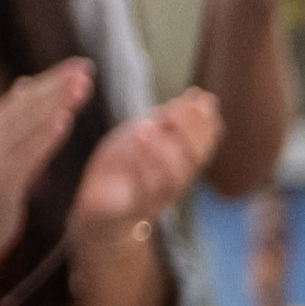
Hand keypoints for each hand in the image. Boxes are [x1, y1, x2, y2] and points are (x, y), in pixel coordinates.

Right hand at [0, 59, 98, 253]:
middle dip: (59, 85)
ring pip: (30, 126)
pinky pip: (28, 154)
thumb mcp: (2, 144)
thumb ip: (15, 115)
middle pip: (29, 105)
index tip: (82, 63)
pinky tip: (63, 121)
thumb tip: (26, 82)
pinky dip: (45, 137)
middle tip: (87, 68)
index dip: (54, 78)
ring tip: (81, 88)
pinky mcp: (0, 178)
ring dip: (57, 104)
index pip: (27, 95)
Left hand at [68, 86, 220, 259]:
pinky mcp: (134, 209)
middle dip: (189, 132)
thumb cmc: (123, 166)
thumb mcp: (143, 134)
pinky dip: (141, 168)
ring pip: (172, 177)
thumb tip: (202, 96)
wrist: (97, 203)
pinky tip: (134, 147)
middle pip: (194, 160)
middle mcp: (176, 181)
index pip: (206, 143)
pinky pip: (145, 192)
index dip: (207, 122)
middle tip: (178, 108)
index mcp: (182, 163)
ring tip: (146, 125)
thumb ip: (169, 120)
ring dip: (162, 150)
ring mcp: (158, 197)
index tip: (201, 99)